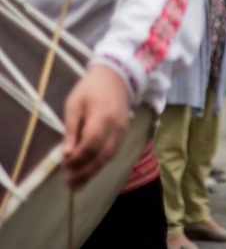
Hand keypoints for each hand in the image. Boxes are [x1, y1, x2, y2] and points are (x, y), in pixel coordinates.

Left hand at [62, 64, 130, 190]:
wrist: (117, 79)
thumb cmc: (90, 90)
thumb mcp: (74, 104)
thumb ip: (71, 129)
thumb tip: (66, 153)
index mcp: (102, 117)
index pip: (91, 143)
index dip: (78, 158)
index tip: (64, 165)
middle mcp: (116, 128)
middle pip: (102, 155)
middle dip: (85, 171)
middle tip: (69, 183)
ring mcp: (122, 132)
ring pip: (109, 158)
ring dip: (93, 172)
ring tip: (77, 184)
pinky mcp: (124, 135)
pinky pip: (112, 153)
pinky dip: (100, 165)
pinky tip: (89, 172)